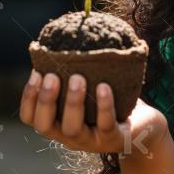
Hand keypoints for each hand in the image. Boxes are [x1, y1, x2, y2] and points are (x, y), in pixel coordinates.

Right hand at [19, 70, 167, 156]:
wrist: (145, 126)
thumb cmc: (113, 102)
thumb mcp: (92, 87)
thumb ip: (78, 70)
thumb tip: (74, 31)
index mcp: (59, 123)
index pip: (31, 118)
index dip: (29, 98)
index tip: (36, 73)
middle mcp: (70, 137)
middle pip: (45, 126)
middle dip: (46, 100)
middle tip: (52, 76)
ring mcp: (91, 141)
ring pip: (72, 128)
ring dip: (72, 102)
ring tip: (78, 78)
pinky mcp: (114, 140)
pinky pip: (106, 125)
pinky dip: (103, 105)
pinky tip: (104, 86)